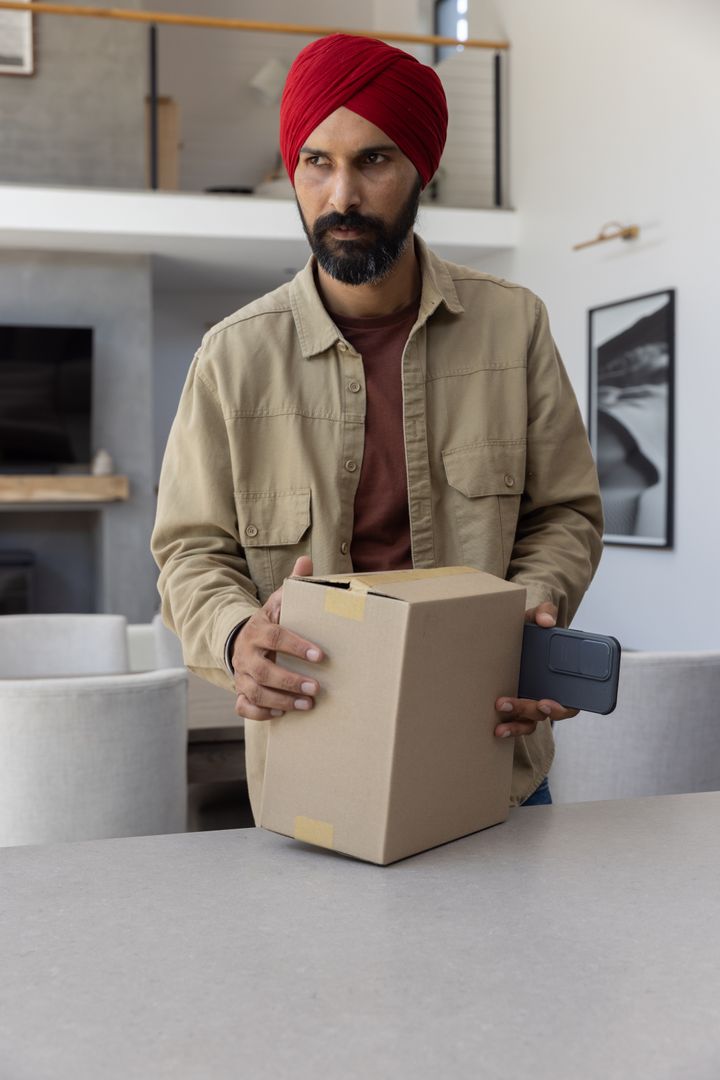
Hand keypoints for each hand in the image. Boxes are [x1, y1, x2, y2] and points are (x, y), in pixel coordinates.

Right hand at [232, 556, 323, 720]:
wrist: (241, 640)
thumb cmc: (270, 623)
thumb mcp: (279, 603)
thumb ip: (293, 584)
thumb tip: (307, 560)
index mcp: (258, 629)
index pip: (275, 637)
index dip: (297, 647)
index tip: (321, 656)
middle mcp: (246, 653)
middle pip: (264, 670)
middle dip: (290, 681)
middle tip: (316, 688)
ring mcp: (241, 674)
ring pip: (255, 692)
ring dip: (281, 701)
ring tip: (308, 705)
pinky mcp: (240, 691)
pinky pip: (244, 707)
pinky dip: (261, 714)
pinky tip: (282, 715)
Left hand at [494, 601, 577, 738]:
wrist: (513, 633)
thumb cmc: (531, 629)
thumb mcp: (537, 617)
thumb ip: (544, 613)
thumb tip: (546, 622)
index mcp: (561, 676)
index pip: (572, 700)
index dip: (563, 707)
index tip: (546, 703)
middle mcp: (550, 692)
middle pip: (549, 712)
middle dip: (533, 712)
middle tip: (514, 704)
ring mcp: (533, 700)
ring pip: (532, 721)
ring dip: (518, 725)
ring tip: (500, 722)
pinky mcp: (517, 705)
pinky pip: (518, 723)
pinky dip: (510, 728)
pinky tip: (496, 729)